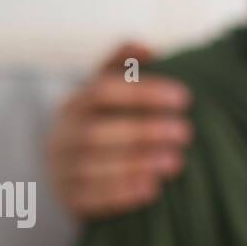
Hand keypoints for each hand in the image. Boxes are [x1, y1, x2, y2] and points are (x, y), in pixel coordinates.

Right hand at [45, 42, 192, 219]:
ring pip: (92, 167)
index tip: (185, 97)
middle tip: (186, 132)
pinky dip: (121, 194)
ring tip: (176, 162)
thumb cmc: (102, 123)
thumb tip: (147, 47)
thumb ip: (124, 66)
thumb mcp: (108, 92)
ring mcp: (60, 168)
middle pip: (96, 132)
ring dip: (136, 164)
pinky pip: (89, 198)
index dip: (143, 92)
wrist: (68, 172)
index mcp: (75, 104)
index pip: (103, 90)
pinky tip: (153, 190)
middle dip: (143, 132)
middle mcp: (63, 135)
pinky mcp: (67, 198)